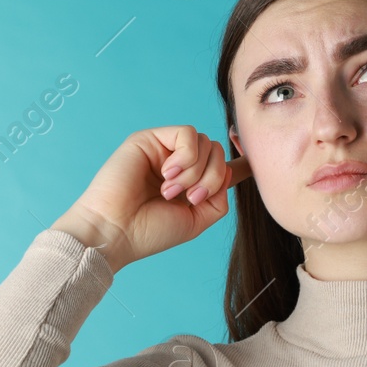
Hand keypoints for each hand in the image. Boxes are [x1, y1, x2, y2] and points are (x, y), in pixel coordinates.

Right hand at [53, 125, 254, 270]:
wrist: (116, 232)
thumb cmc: (149, 231)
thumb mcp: (196, 220)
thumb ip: (219, 197)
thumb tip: (230, 170)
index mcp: (189, 184)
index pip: (220, 165)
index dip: (239, 163)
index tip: (250, 160)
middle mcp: (178, 164)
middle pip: (217, 153)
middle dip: (212, 177)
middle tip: (191, 198)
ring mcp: (164, 150)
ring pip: (206, 143)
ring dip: (197, 171)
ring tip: (172, 191)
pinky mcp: (150, 139)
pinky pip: (187, 134)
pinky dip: (185, 157)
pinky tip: (167, 174)